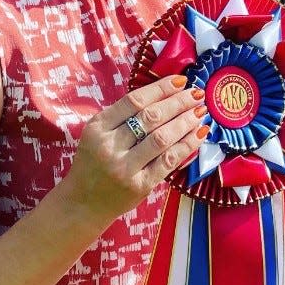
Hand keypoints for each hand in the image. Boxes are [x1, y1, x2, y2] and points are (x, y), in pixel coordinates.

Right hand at [62, 75, 207, 224]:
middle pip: (150, 117)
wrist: (83, 203)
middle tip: (196, 93)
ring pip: (162, 138)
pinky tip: (199, 133)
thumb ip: (123, 116)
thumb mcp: (98, 134)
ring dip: (185, 121)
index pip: (134, 101)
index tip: (181, 81)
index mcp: (98, 127)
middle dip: (178, 102)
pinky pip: (169, 161)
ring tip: (200, 110)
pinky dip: (187, 145)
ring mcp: (125, 168)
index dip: (161, 88)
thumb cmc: (94, 162)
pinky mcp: (140, 186)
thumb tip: (165, 94)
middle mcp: (110, 146)